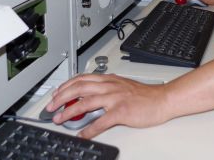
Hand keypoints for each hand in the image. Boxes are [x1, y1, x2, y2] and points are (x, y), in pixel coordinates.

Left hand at [45, 73, 169, 138]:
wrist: (162, 100)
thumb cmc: (144, 96)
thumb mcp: (121, 87)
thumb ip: (105, 90)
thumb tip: (88, 99)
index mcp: (109, 80)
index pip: (81, 79)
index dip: (65, 86)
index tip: (55, 94)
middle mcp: (110, 86)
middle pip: (79, 88)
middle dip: (61, 98)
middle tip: (51, 107)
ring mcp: (115, 98)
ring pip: (85, 102)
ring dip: (69, 112)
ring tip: (60, 119)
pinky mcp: (121, 111)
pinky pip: (100, 121)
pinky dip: (89, 129)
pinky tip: (82, 135)